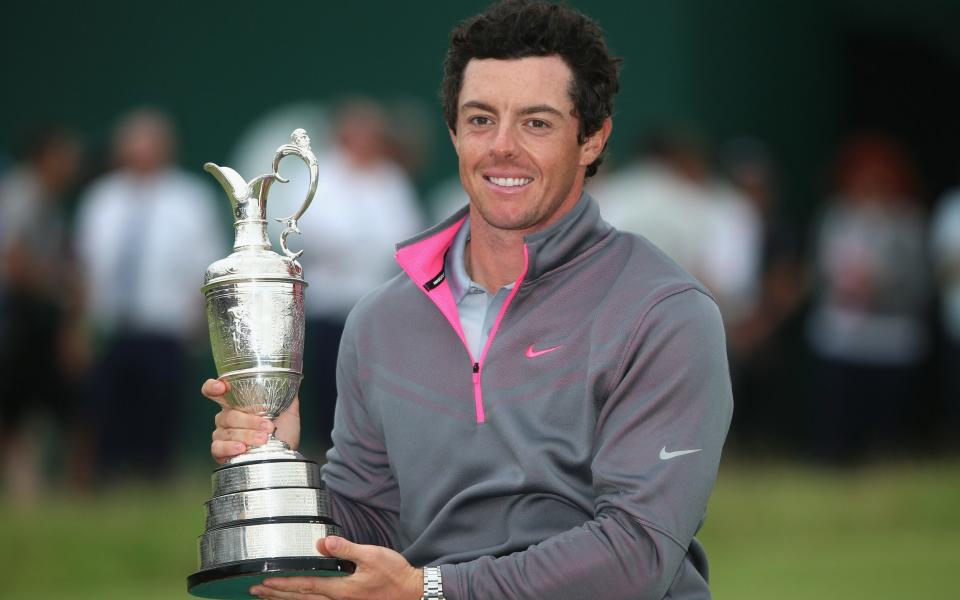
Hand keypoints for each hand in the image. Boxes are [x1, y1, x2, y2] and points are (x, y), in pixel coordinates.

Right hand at [203, 378, 301, 463]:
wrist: (286, 454)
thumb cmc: (284, 432)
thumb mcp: (289, 411)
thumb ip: (288, 394)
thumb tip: (293, 379)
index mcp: (237, 404)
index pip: (215, 391)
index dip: (213, 387)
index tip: (222, 387)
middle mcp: (227, 417)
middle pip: (228, 414)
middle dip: (250, 421)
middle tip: (268, 427)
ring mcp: (222, 434)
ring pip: (226, 432)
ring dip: (247, 435)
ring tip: (263, 439)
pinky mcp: (220, 451)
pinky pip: (218, 447)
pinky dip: (230, 447)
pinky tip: (241, 448)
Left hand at [250, 536, 422, 599]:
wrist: (411, 592)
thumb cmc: (393, 574)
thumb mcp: (371, 555)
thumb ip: (345, 549)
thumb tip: (322, 543)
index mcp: (340, 589)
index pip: (305, 586)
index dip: (283, 584)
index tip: (264, 582)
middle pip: (300, 598)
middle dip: (277, 594)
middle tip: (255, 591)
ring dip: (286, 599)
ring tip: (268, 595)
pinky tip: (299, 597)